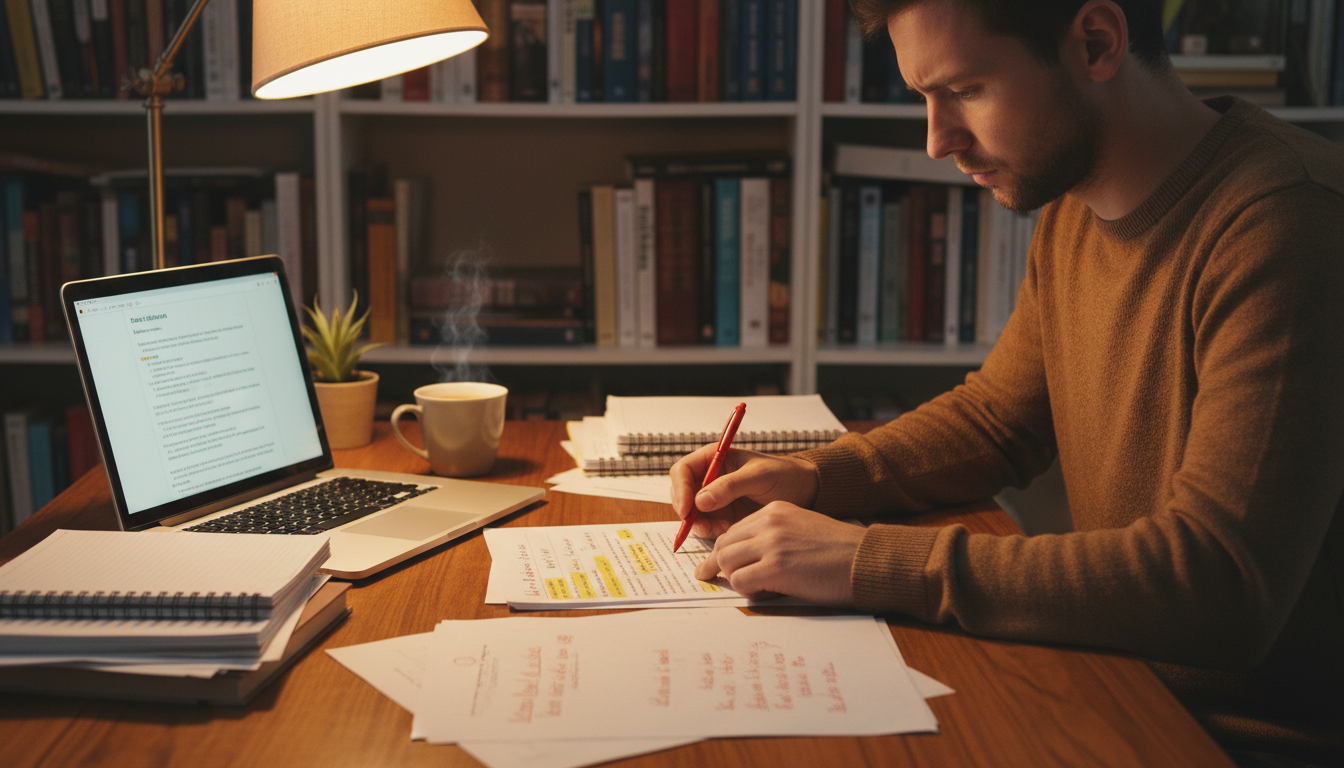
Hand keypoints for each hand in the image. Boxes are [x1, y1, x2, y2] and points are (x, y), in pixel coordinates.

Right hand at [669, 446, 819, 538]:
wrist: (804, 492)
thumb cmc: (784, 475)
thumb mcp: (758, 476)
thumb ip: (730, 486)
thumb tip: (700, 500)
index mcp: (715, 458)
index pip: (683, 470)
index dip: (681, 489)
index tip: (688, 508)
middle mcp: (709, 478)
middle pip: (681, 493)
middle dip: (685, 510)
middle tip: (699, 524)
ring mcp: (714, 499)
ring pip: (690, 513)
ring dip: (697, 524)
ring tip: (716, 530)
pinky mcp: (722, 517)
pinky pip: (705, 526)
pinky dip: (709, 532)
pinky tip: (724, 533)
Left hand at [693, 502, 864, 605]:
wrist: (866, 559)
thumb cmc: (838, 551)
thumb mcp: (801, 528)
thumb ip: (773, 536)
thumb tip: (745, 559)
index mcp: (774, 510)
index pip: (734, 530)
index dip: (722, 550)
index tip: (714, 564)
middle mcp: (769, 522)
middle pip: (724, 545)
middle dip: (716, 565)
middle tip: (710, 578)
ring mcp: (772, 544)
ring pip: (726, 562)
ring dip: (734, 579)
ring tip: (752, 587)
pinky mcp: (776, 567)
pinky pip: (741, 581)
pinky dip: (747, 591)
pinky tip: (764, 593)